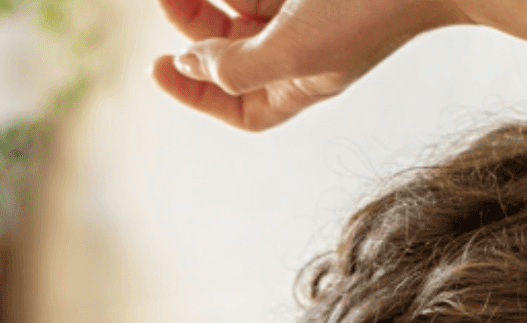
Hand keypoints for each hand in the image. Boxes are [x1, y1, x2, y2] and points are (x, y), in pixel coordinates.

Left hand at [152, 0, 465, 131]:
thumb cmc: (367, 14)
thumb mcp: (290, 53)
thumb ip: (236, 68)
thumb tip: (191, 64)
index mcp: (301, 84)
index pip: (240, 107)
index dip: (195, 94)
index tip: (158, 68)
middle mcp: (304, 48)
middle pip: (231, 50)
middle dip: (193, 25)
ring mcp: (310, 10)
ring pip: (243, 7)